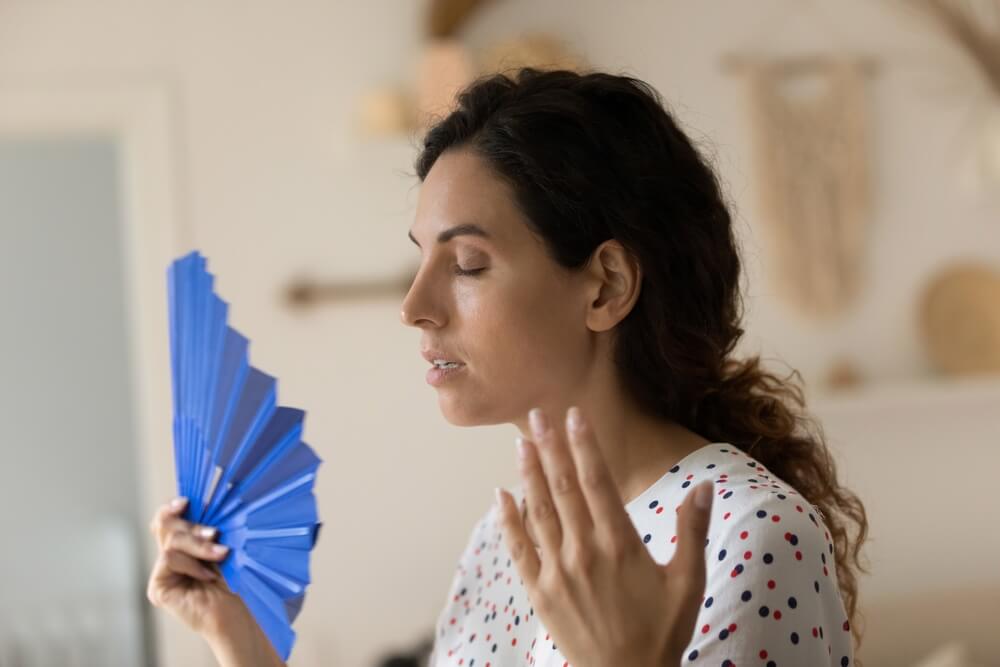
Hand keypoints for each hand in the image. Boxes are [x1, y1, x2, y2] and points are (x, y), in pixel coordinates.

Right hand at [146, 497, 243, 640]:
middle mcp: (170, 555)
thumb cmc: (240, 578)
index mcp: (185, 542)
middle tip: (215, 533)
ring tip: (221, 554)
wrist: (241, 612)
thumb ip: (210, 526)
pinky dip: (191, 563)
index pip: (167, 518)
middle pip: (166, 524)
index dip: (172, 507)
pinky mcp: (159, 587)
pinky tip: (208, 575)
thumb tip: (206, 500)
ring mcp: (163, 572)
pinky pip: (168, 559)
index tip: (186, 501)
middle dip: (193, 526)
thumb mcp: (225, 544)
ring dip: (198, 546)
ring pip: (170, 540)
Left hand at [495, 406, 713, 666]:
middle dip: (550, 447)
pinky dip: (509, 520)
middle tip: (538, 414)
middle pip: (563, 487)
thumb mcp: (688, 582)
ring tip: (522, 442)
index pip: (598, 481)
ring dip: (529, 473)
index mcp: (620, 544)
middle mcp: (584, 552)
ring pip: (539, 511)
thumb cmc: (661, 631)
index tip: (574, 415)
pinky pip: (519, 548)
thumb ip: (693, 530)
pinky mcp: (540, 592)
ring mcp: (557, 572)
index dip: (584, 445)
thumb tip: (704, 485)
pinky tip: (501, 495)